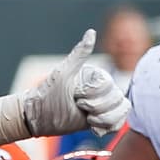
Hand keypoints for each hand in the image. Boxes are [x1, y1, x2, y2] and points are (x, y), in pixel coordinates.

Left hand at [0, 30, 129, 145]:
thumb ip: (80, 54)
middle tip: (78, 106)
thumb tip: (92, 32)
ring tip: (87, 117)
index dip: (92, 94)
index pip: (109, 85)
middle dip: (96, 107)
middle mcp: (104, 90)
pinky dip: (106, 127)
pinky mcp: (103, 121)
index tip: (76, 94)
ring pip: (122, 111)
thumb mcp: (63, 73)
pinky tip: (92, 126)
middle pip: (117, 99)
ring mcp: (104, 106)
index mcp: (97, 77)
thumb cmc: (48, 94)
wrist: (38, 118)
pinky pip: (119, 124)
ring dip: (103, 118)